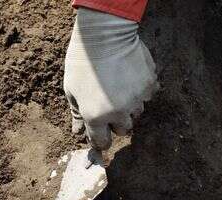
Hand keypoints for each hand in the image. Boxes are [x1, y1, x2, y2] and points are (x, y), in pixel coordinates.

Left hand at [64, 8, 157, 150]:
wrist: (104, 35)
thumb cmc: (82, 62)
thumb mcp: (72, 90)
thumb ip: (77, 114)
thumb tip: (78, 132)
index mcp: (96, 117)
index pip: (102, 142)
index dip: (100, 139)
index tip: (99, 133)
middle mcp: (118, 113)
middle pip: (123, 130)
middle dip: (116, 123)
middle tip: (109, 106)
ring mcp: (136, 99)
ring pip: (137, 114)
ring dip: (129, 107)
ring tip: (120, 89)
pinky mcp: (149, 85)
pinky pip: (147, 96)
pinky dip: (140, 91)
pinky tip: (130, 78)